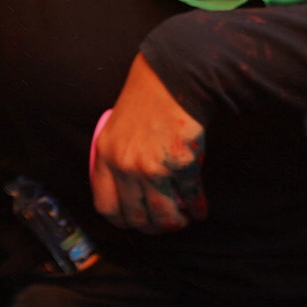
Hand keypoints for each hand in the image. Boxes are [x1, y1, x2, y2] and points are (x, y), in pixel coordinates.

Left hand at [89, 54, 208, 232]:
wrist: (172, 79)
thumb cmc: (146, 98)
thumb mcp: (116, 127)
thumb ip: (116, 157)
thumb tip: (127, 190)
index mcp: (105, 156)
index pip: (106, 206)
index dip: (123, 221)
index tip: (134, 223)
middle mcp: (125, 166)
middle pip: (137, 217)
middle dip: (153, 228)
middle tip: (164, 225)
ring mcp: (153, 168)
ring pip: (164, 216)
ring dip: (176, 223)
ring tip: (184, 220)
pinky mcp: (181, 165)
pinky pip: (190, 199)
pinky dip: (197, 209)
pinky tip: (201, 210)